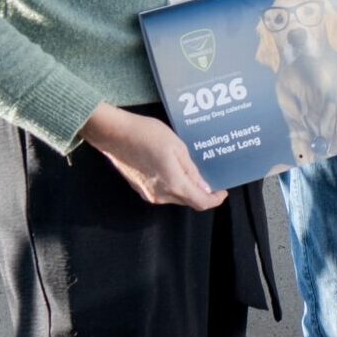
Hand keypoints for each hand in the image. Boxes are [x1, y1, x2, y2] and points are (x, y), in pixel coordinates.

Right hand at [80, 104, 225, 210]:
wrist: (114, 134)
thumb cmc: (148, 135)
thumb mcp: (178, 148)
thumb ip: (191, 170)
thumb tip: (204, 187)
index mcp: (174, 185)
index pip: (200, 203)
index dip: (214, 200)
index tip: (222, 191)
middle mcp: (161, 196)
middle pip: (188, 201)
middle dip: (201, 192)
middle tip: (210, 177)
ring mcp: (148, 194)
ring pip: (175, 197)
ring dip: (186, 188)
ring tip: (194, 170)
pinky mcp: (139, 189)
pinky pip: (163, 192)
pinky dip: (174, 185)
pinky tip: (176, 170)